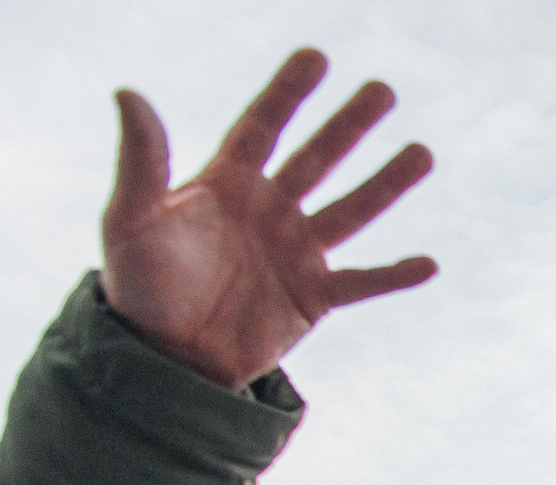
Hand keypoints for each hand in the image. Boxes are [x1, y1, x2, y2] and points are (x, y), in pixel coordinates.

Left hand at [100, 49, 435, 390]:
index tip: (316, 57)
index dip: (288, 92)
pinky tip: (428, 263)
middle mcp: (269, 210)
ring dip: (387, 183)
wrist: (165, 356)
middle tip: (383, 90)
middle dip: (349, 124)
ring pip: (351, 210)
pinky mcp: (313, 297)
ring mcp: (296, 252)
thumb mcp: (131, 219)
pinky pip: (362, 283)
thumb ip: (140, 159)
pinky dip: (394, 276)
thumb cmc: (140, 286)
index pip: (263, 126)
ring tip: (422, 153)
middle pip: (317, 157)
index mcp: (227, 183)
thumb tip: (127, 92)